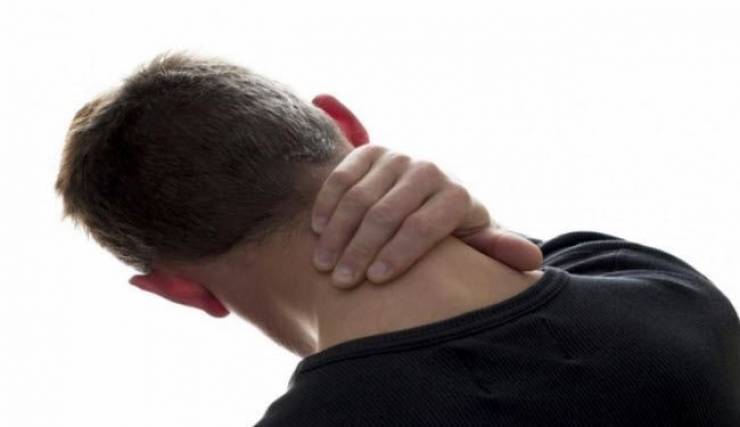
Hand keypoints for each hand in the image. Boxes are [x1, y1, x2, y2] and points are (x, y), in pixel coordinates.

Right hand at [311, 144, 542, 288]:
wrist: (426, 196)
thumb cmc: (451, 231)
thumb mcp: (475, 241)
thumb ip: (496, 249)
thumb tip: (532, 259)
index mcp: (456, 194)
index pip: (424, 225)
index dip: (399, 254)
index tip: (376, 281)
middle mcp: (428, 170)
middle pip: (386, 212)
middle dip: (361, 250)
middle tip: (342, 281)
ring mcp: (397, 158)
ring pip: (359, 196)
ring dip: (337, 232)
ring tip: (323, 265)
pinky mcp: (370, 152)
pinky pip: (341, 176)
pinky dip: (326, 203)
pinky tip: (316, 231)